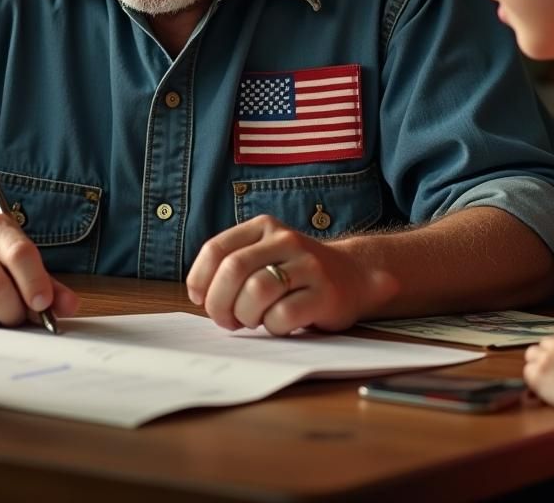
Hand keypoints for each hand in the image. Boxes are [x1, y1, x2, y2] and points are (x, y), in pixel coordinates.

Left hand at [186, 214, 397, 335]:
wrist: (354, 275)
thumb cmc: (296, 273)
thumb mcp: (264, 255)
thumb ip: (233, 265)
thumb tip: (199, 293)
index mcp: (263, 228)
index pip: (216, 249)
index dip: (200, 279)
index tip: (200, 299)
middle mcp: (284, 240)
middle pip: (233, 270)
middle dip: (219, 303)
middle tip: (225, 320)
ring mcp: (307, 265)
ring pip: (256, 292)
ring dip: (246, 316)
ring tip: (253, 321)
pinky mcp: (324, 294)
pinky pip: (283, 315)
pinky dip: (273, 327)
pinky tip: (279, 324)